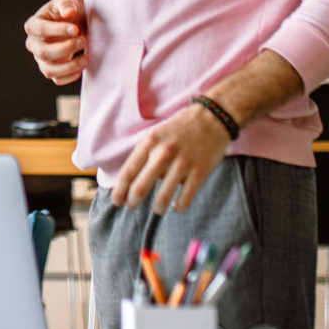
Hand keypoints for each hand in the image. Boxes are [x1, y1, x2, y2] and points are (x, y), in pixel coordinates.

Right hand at [23, 0, 87, 83]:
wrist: (78, 21)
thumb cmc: (69, 9)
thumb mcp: (67, 0)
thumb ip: (66, 3)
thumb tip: (68, 13)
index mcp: (33, 25)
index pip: (39, 29)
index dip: (56, 30)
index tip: (76, 29)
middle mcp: (34, 44)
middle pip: (43, 52)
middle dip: (64, 49)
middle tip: (83, 40)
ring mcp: (42, 60)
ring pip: (49, 70)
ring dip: (69, 66)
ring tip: (86, 59)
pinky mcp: (52, 70)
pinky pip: (58, 79)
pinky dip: (71, 75)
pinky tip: (83, 65)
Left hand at [111, 104, 233, 212]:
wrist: (211, 118)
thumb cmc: (179, 129)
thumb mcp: (156, 135)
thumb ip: (144, 155)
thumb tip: (131, 181)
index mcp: (149, 143)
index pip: (127, 172)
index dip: (119, 191)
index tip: (117, 201)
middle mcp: (163, 153)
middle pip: (140, 188)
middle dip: (132, 202)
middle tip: (132, 206)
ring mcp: (182, 163)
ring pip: (162, 197)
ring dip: (157, 208)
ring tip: (157, 209)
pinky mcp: (199, 172)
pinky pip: (185, 198)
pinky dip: (179, 207)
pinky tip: (177, 206)